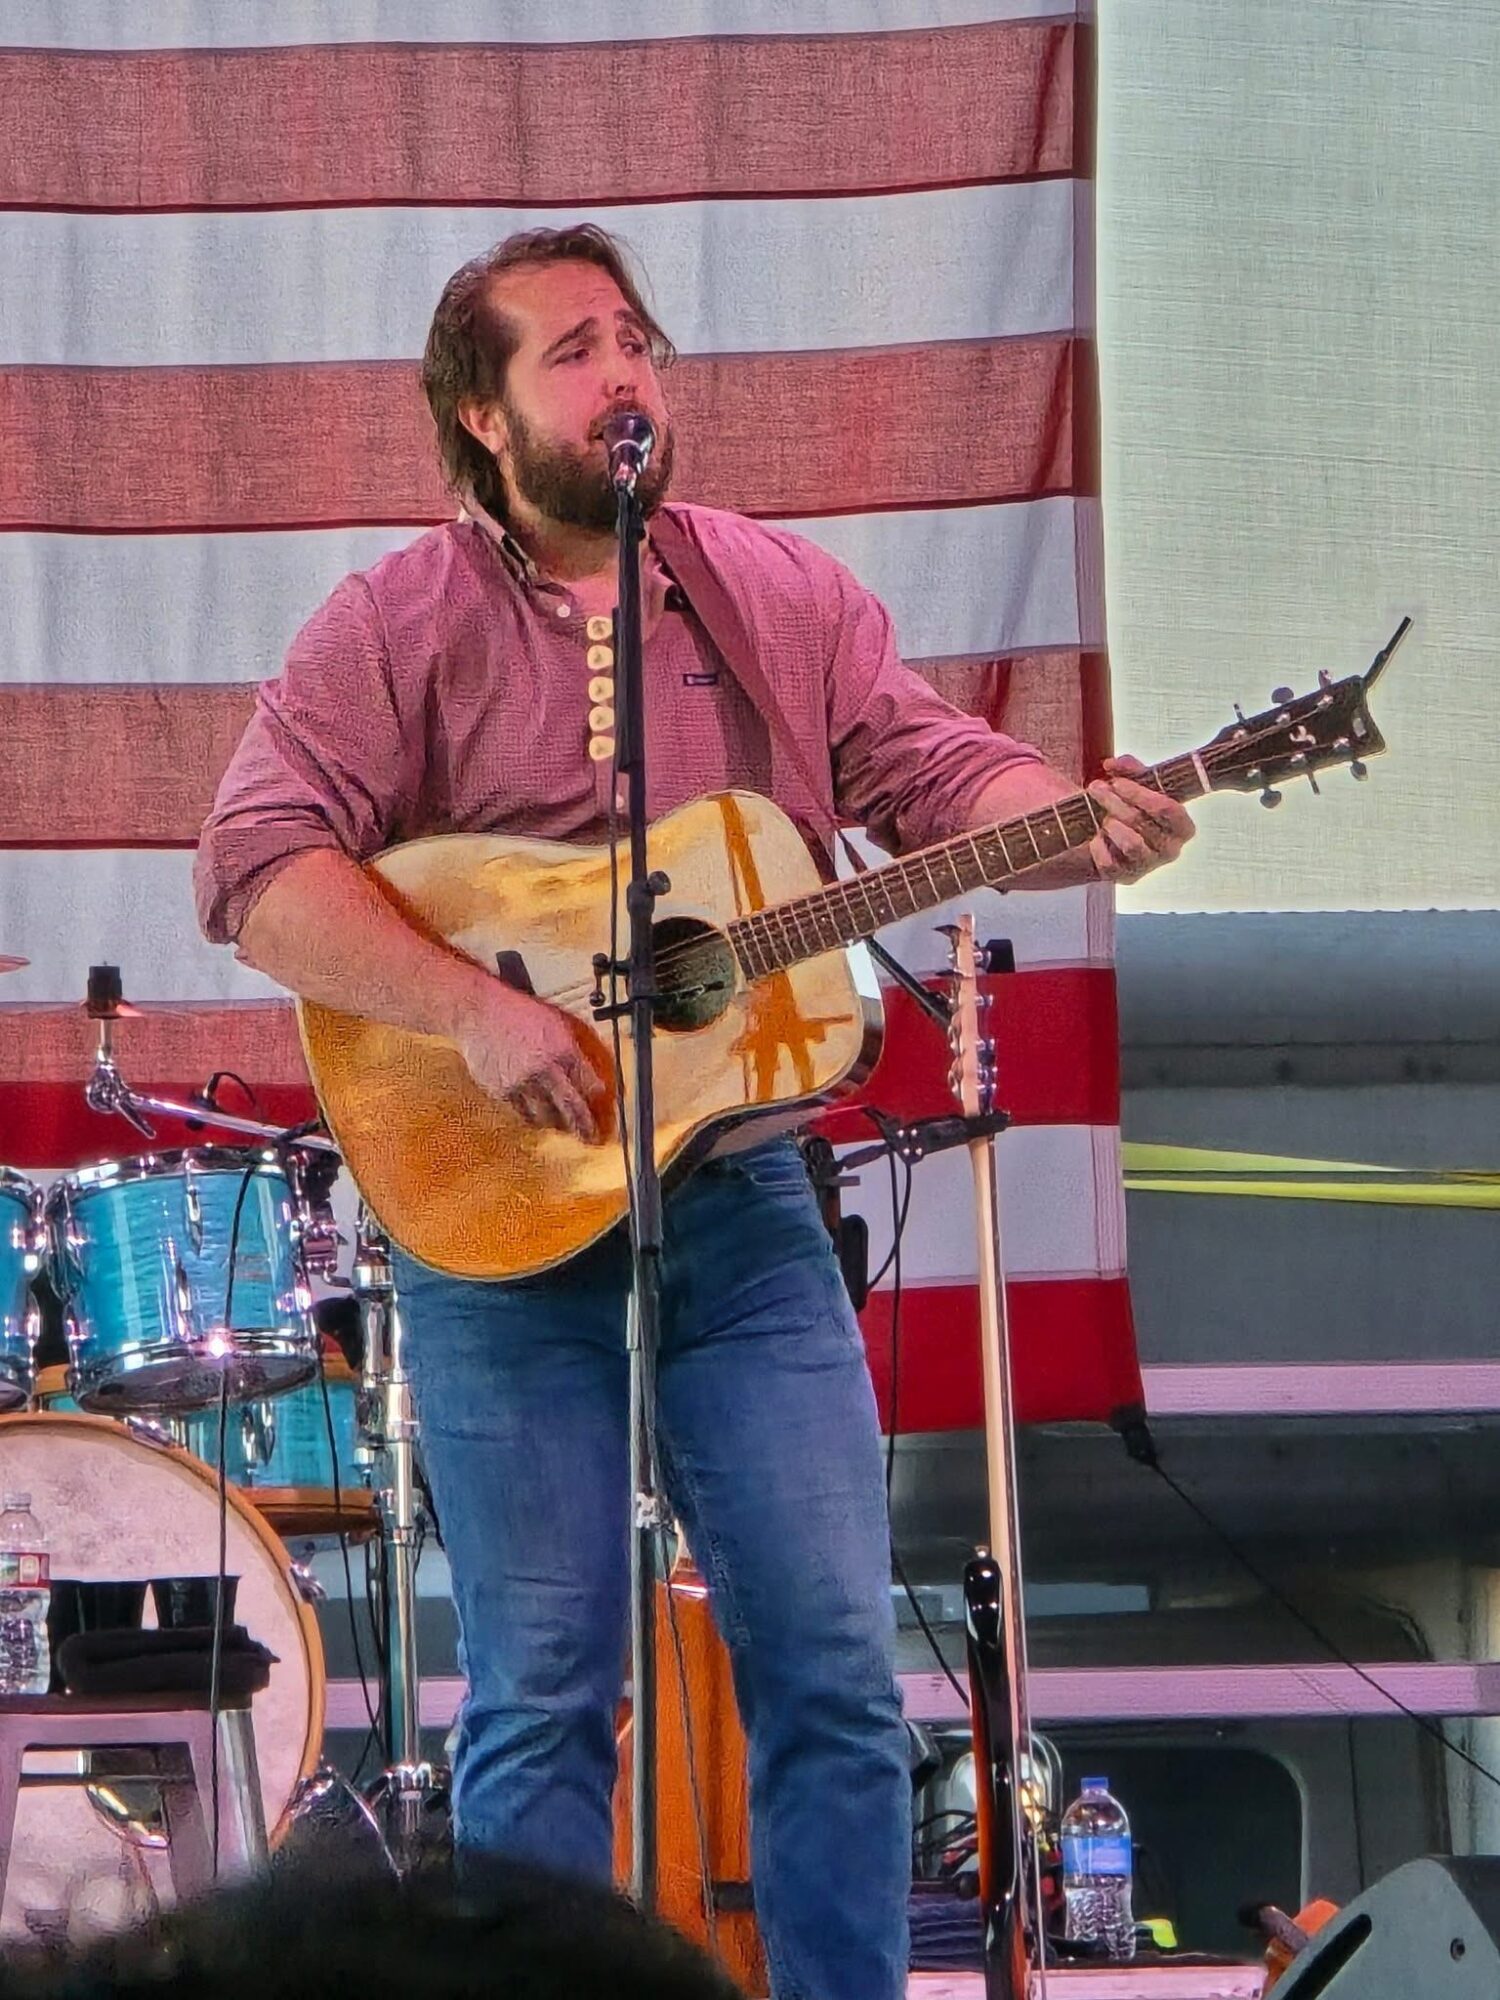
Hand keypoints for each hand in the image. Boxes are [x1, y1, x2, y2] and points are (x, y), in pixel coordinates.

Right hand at [453, 982, 600, 1140]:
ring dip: (557, 1124)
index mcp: (562, 1049)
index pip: (587, 1082)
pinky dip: (533, 1118)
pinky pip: (522, 1113)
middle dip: (583, 1125)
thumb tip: (588, 1072)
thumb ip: (572, 1048)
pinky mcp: (502, 1090)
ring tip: (563, 1128)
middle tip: (591, 1137)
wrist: (481, 1013)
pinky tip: (538, 1118)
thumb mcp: (555, 1022)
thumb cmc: (517, 1014)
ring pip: (546, 1114)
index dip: (596, 1099)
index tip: (603, 1111)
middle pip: (570, 1105)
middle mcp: (544, 1068)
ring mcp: (522, 1082)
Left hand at [1085, 755, 1195, 882]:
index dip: (1139, 793)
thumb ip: (1131, 770)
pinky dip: (1098, 846)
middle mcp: (1171, 849)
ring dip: (1110, 824)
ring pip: (1130, 844)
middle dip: (1114, 801)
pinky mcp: (1126, 877)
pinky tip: (1097, 837)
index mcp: (1182, 826)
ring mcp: (1149, 865)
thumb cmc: (1132, 809)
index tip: (1117, 781)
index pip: (1167, 809)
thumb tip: (1114, 763)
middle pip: (1142, 822)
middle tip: (1096, 788)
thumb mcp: (1137, 786)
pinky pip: (1109, 861)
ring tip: (1102, 817)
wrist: (1112, 840)